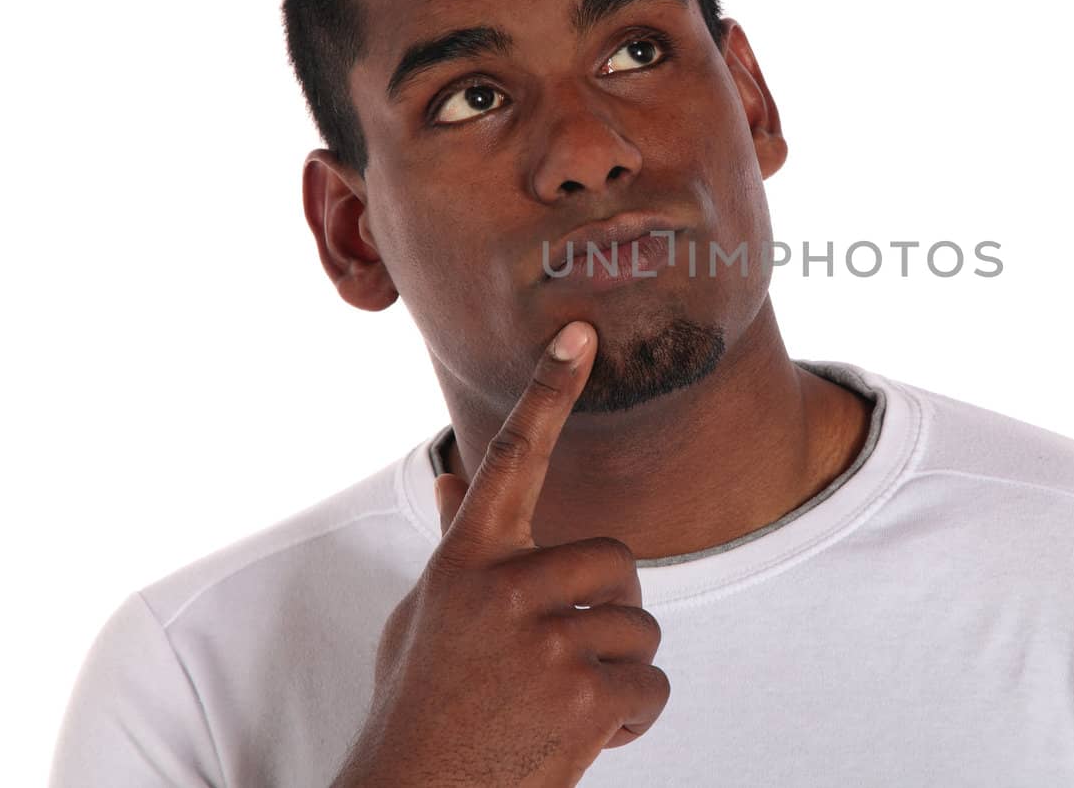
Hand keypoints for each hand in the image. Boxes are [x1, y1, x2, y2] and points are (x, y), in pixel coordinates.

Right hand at [332, 321, 669, 786]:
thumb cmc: (421, 707)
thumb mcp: (423, 620)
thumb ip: (456, 550)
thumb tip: (454, 482)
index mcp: (465, 563)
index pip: (511, 459)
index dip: (546, 391)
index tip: (578, 331)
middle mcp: (502, 589)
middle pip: (618, 561)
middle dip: (612, 609)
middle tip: (566, 660)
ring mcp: (544, 643)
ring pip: (642, 628)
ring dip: (619, 673)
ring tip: (558, 708)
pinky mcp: (583, 698)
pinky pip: (653, 687)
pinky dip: (633, 721)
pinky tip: (582, 742)